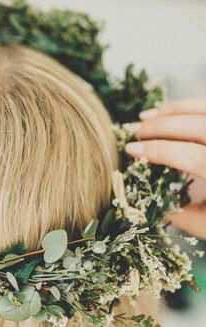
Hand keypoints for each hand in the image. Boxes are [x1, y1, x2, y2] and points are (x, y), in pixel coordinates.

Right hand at [125, 96, 205, 237]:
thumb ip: (187, 220)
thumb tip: (159, 206)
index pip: (188, 156)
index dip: (156, 151)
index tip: (131, 150)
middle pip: (196, 127)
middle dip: (159, 126)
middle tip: (133, 130)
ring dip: (174, 109)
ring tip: (148, 115)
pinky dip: (192, 106)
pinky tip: (175, 111)